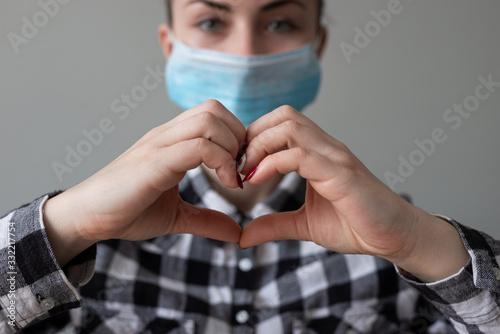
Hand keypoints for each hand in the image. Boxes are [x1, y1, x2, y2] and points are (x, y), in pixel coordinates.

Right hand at [44, 100, 244, 264]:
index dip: (236, 137)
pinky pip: (196, 147)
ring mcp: (159, 145)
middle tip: (239, 170)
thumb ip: (206, 220)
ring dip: (231, 146)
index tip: (239, 170)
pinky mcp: (153, 163)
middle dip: (239, 137)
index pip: (213, 114)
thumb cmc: (127, 210)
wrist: (86, 217)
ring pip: (208, 120)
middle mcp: (166, 136)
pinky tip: (225, 185)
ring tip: (231, 177)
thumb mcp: (176, 217)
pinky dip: (220, 161)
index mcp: (172, 141)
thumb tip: (237, 232)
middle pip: (214, 109)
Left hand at [238, 106, 468, 280]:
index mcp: (318, 153)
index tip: (238, 166)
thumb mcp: (303, 225)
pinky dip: (273, 162)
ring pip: (290, 126)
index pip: (280, 123)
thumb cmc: (356, 226)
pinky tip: (258, 179)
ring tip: (246, 172)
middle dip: (252, 136)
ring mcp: (335, 157)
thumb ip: (274, 225)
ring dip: (259, 145)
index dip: (253, 138)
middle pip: (283, 115)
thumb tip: (243, 236)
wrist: (394, 237)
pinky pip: (301, 155)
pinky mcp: (341, 174)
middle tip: (238, 166)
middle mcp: (326, 148)